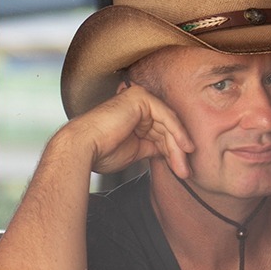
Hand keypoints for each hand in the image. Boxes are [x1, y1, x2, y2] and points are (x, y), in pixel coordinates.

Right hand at [61, 83, 193, 181]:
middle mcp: (137, 104)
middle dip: (177, 152)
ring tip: (184, 167)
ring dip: (179, 147)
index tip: (181, 170)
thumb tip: (170, 153)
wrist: (84, 148)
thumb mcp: (136, 151)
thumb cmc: (102, 152)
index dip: (172, 152)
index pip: (160, 133)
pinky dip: (178, 132)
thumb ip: (153, 147)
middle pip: (166, 129)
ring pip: (168, 124)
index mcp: (134, 115)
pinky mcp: (141, 97)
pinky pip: (166, 115)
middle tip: (185, 172)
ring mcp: (139, 98)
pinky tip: (185, 148)